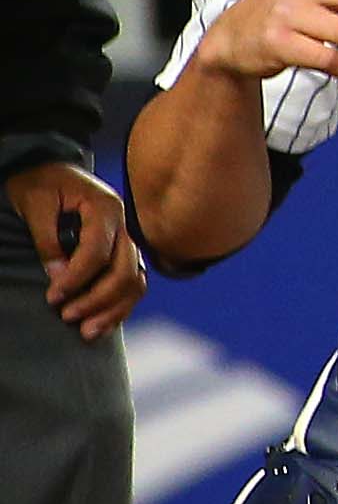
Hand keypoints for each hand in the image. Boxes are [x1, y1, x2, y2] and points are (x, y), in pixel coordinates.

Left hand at [7, 162, 142, 340]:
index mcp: (107, 208)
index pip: (99, 251)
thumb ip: (48, 239)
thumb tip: (58, 274)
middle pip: (123, 271)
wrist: (51, 171)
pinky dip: (120, 307)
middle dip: (96, 299)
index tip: (52, 297)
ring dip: (112, 310)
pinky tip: (102, 324)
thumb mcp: (37, 204)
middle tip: (66, 316)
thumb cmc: (42, 184)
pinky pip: (132, 284)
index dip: (76, 278)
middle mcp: (125, 225)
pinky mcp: (123, 253)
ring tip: (86, 332)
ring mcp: (127, 240)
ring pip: (134, 282)